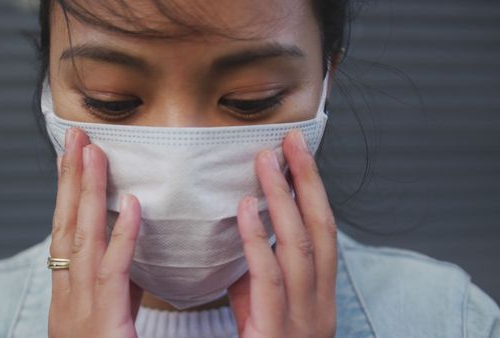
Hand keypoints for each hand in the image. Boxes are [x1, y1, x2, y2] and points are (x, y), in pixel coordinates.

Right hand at [48, 128, 142, 337]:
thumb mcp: (104, 319)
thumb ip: (115, 285)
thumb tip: (129, 250)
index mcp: (69, 296)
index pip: (67, 233)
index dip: (70, 192)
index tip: (75, 156)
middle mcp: (67, 298)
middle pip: (66, 226)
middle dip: (70, 179)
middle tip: (76, 137)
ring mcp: (79, 311)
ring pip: (82, 241)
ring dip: (87, 194)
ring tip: (93, 152)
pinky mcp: (102, 325)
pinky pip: (113, 275)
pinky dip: (122, 237)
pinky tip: (133, 206)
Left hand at [227, 129, 337, 337]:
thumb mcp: (267, 309)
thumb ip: (261, 273)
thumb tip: (249, 232)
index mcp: (320, 296)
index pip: (324, 231)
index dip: (314, 190)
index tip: (299, 153)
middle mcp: (320, 305)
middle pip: (320, 230)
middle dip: (307, 182)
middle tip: (290, 142)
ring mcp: (302, 320)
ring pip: (299, 247)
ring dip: (283, 199)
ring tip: (266, 163)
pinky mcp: (275, 333)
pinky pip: (269, 278)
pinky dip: (259, 239)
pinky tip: (247, 209)